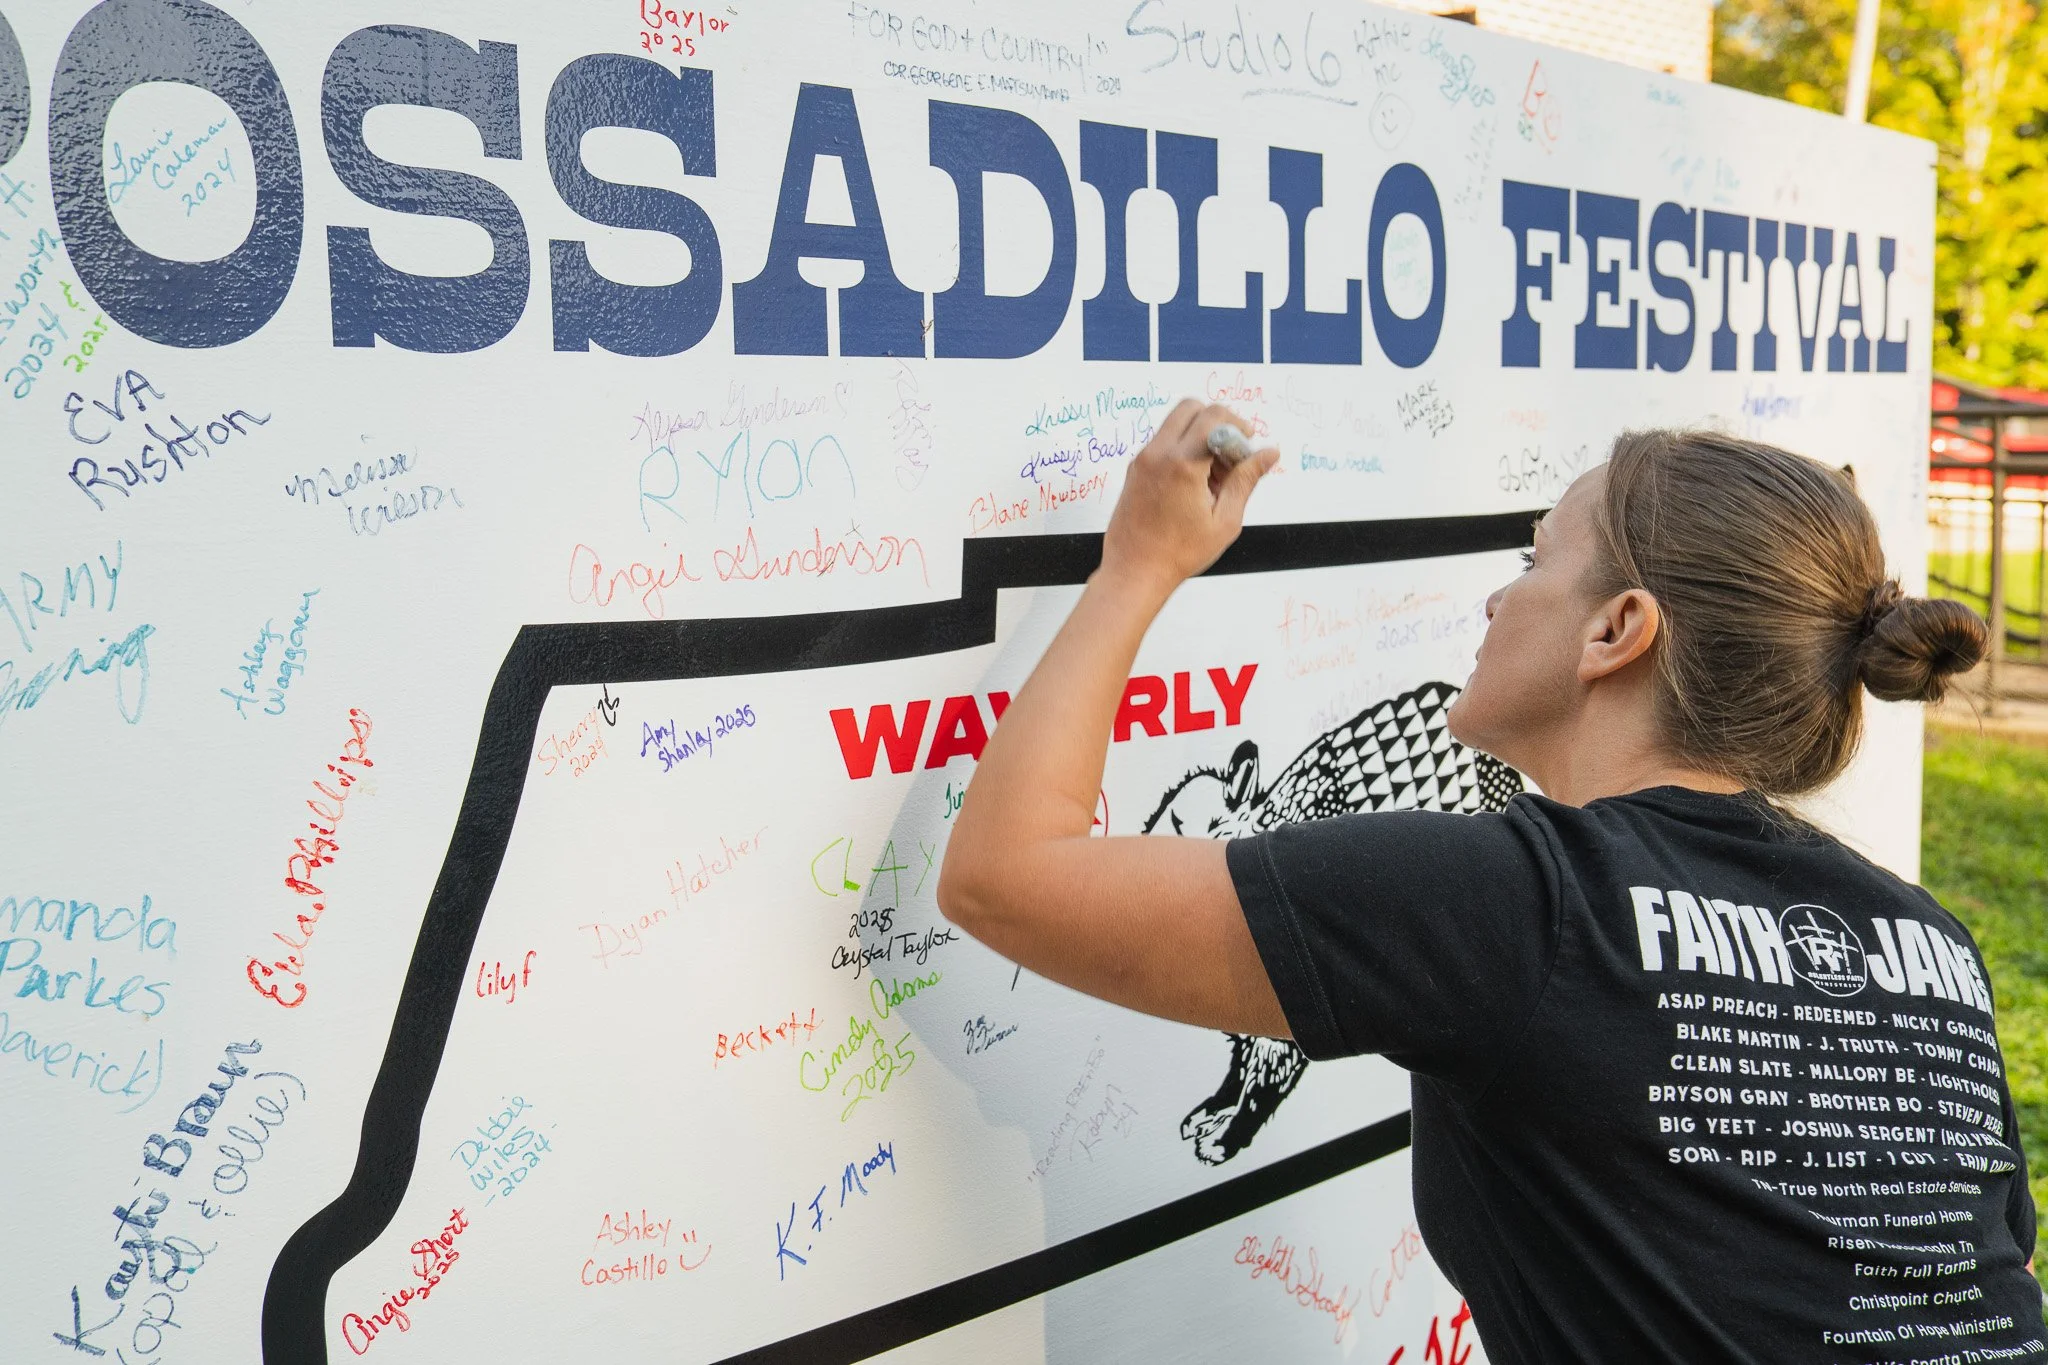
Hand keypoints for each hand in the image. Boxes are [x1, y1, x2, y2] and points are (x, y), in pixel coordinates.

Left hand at [1097, 400, 1278, 599]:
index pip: (1215, 417)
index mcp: (1183, 464)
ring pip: (1176, 423)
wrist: (1134, 571)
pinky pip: (1164, 442)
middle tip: (1231, 454)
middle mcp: (1158, 454)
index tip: (1247, 447)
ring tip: (1213, 476)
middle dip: (1217, 422)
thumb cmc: (1178, 553)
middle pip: (1191, 407)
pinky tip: (1195, 484)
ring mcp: (1143, 459)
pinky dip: (1183, 448)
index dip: (1238, 427)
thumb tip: (1269, 453)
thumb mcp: (1224, 519)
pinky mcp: (1135, 468)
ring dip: (1199, 435)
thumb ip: (1246, 479)